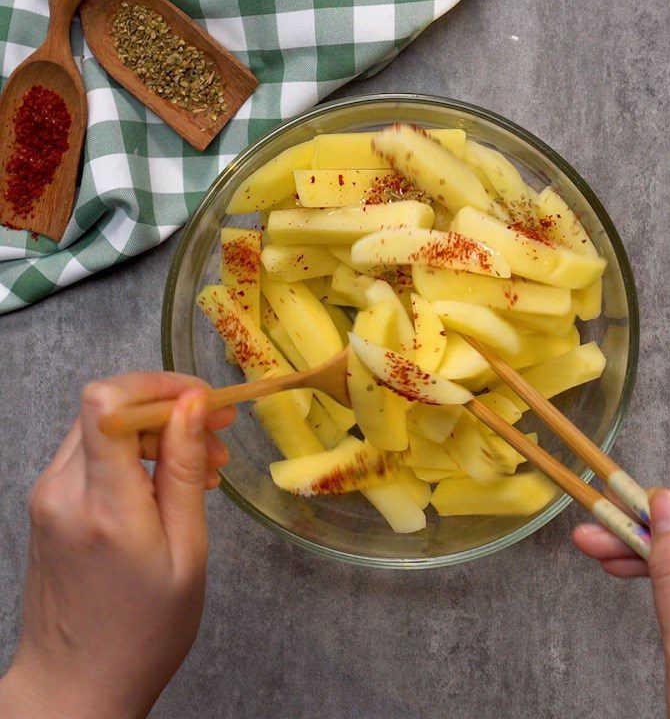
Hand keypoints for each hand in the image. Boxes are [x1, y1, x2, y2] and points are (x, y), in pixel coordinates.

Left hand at [0, 373, 234, 718]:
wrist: (75, 686)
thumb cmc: (144, 631)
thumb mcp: (186, 552)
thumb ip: (184, 471)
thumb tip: (193, 405)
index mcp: (104, 506)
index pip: (108, 402)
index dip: (159, 385)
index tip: (203, 402)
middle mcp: (63, 490)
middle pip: (107, 404)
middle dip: (168, 404)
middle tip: (219, 431)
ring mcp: (48, 495)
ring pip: (102, 424)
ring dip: (156, 429)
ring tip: (204, 463)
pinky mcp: (48, 503)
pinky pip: (93, 452)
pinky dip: (135, 451)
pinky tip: (170, 481)